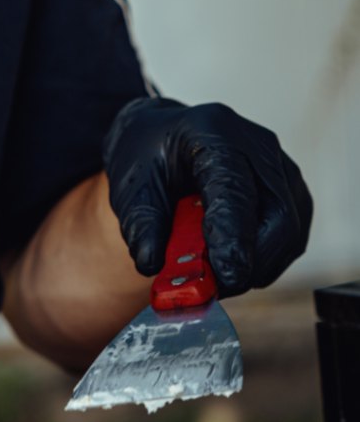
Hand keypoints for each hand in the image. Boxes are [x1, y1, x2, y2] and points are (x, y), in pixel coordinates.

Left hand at [104, 96, 311, 295]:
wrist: (163, 139)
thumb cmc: (148, 156)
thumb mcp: (130, 184)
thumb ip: (140, 225)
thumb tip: (153, 265)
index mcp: (215, 132)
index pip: (235, 190)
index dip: (233, 237)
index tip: (225, 276)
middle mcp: (258, 147)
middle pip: (278, 217)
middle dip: (250, 263)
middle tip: (214, 288)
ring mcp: (280, 170)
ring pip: (289, 234)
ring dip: (256, 266)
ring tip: (214, 274)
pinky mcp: (290, 193)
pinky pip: (290, 239)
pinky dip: (263, 261)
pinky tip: (230, 260)